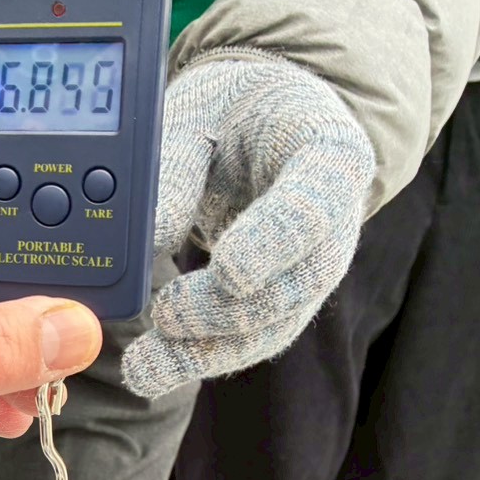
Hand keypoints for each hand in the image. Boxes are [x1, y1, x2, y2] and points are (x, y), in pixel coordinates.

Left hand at [122, 55, 375, 398]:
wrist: (263, 127)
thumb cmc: (234, 113)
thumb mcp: (198, 109)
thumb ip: (173, 165)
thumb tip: (146, 233)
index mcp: (329, 155)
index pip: (317, 204)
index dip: (274, 242)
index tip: (228, 271)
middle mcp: (333, 225)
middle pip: (297, 282)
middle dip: (229, 310)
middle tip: (167, 314)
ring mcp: (309, 273)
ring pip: (272, 328)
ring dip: (207, 353)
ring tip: (146, 367)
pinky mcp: (277, 307)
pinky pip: (244, 342)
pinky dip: (196, 359)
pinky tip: (152, 370)